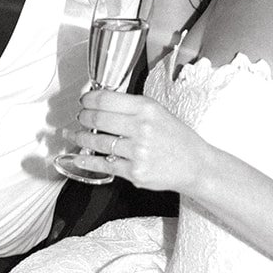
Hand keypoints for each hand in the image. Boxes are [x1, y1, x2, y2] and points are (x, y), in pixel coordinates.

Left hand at [67, 89, 205, 192]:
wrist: (195, 165)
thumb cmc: (176, 138)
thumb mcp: (158, 113)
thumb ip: (131, 107)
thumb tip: (99, 102)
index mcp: (147, 109)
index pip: (106, 99)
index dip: (88, 99)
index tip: (84, 101)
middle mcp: (142, 128)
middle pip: (98, 118)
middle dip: (83, 117)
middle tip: (80, 117)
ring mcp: (138, 152)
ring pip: (98, 142)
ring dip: (81, 138)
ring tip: (77, 135)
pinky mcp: (135, 173)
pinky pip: (104, 164)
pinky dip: (87, 160)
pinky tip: (80, 157)